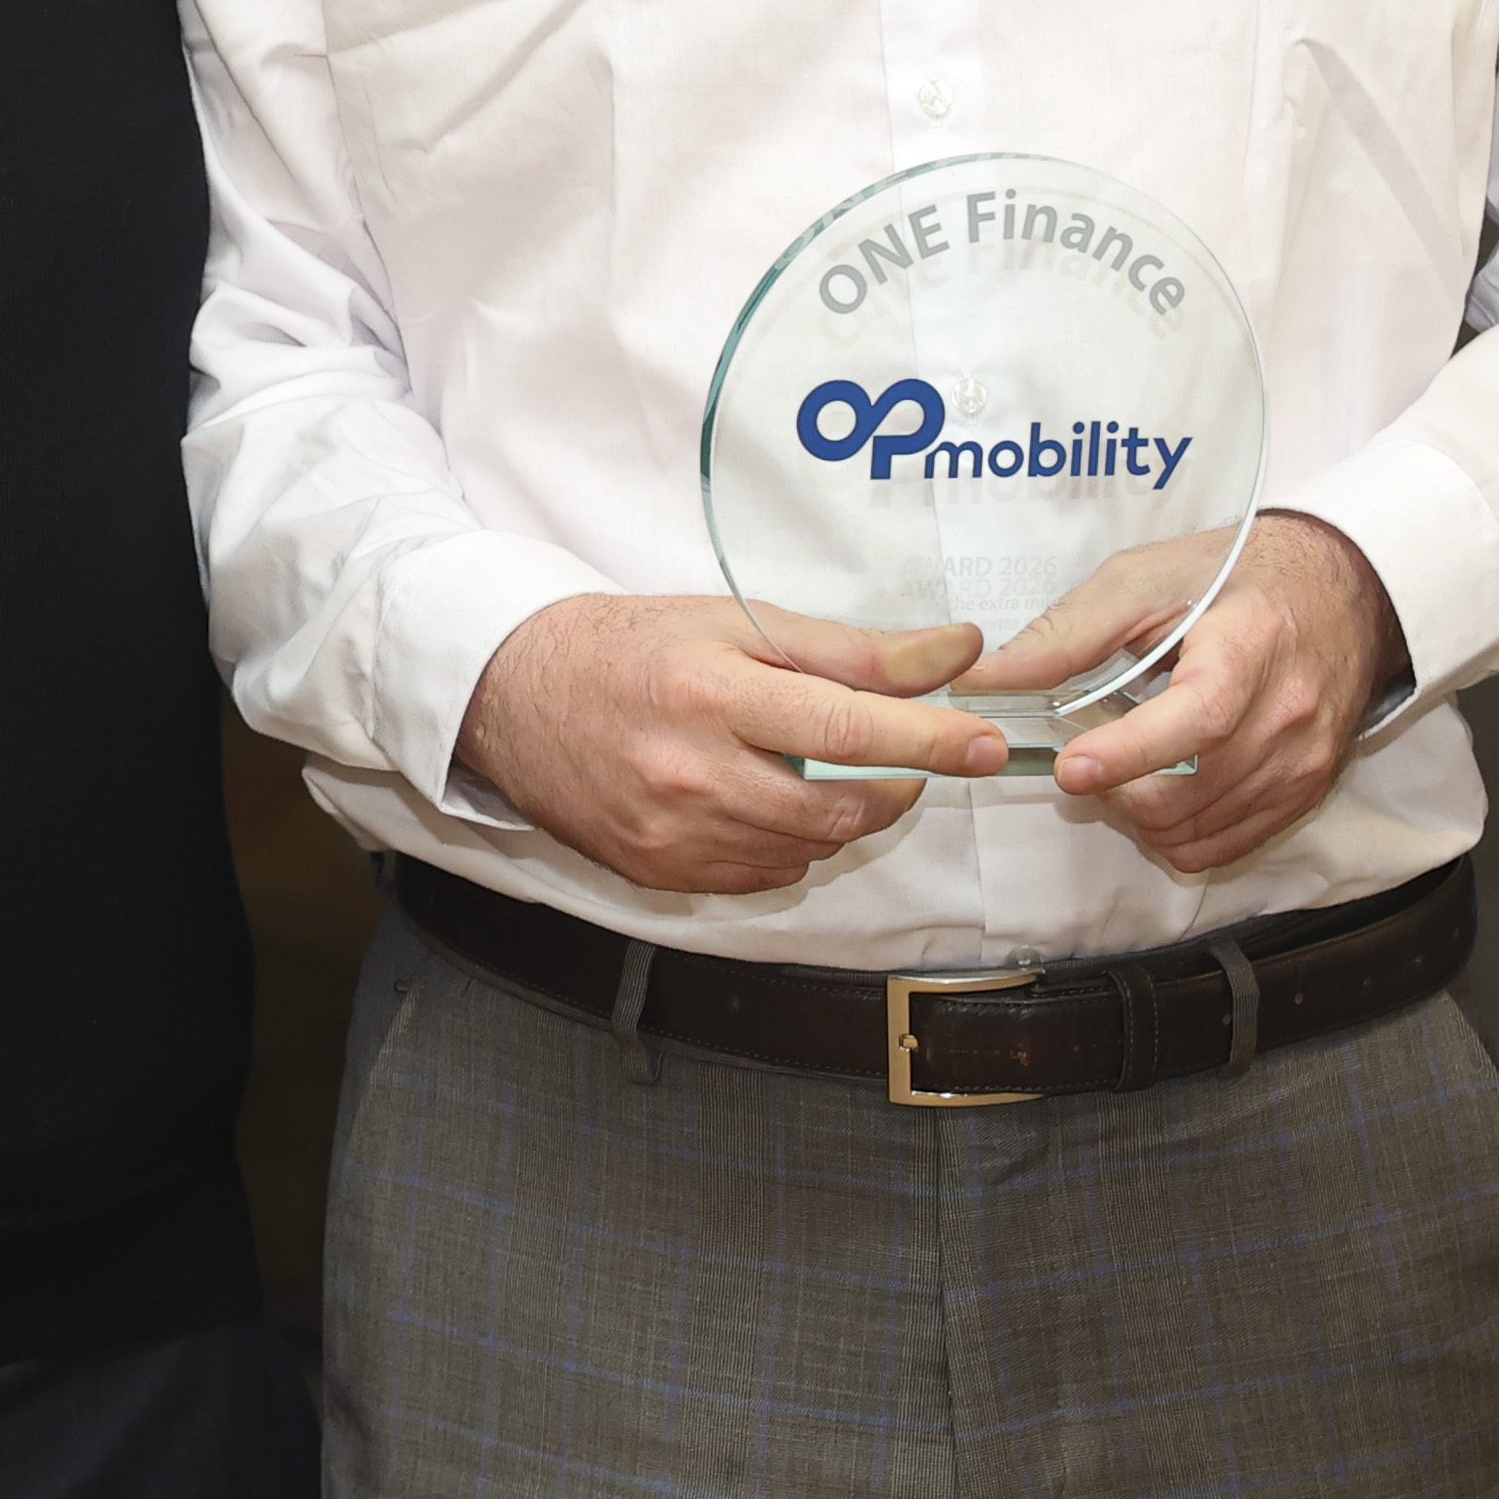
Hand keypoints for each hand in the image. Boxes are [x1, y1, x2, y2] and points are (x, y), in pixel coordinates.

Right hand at [453, 595, 1009, 893]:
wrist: (511, 694)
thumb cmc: (630, 646)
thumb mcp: (734, 624)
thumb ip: (849, 648)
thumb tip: (956, 651)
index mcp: (710, 695)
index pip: (845, 728)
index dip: (929, 740)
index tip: (987, 743)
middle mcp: (688, 773)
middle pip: (837, 808)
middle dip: (894, 786)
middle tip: (907, 757)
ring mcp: (671, 834)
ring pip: (806, 850)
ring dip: (841, 816)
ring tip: (821, 771)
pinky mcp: (658, 872)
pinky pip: (762, 874)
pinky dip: (788, 845)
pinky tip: (765, 802)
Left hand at [1041, 513, 1399, 872]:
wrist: (1337, 591)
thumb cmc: (1232, 576)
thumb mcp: (1142, 580)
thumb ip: (1065, 633)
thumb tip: (983, 680)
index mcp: (1250, 647)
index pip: (1196, 719)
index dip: (1129, 753)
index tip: (1072, 768)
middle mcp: (1287, 716)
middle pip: (1187, 791)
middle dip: (1113, 788)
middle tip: (1083, 755)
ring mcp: (1301, 762)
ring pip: (1195, 830)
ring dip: (1137, 813)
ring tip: (1122, 765)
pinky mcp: (1304, 793)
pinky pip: (1223, 847)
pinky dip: (1174, 834)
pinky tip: (1158, 789)